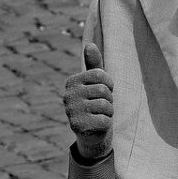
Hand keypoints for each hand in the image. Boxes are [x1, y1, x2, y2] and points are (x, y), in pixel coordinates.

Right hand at [63, 42, 113, 160]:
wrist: (91, 134)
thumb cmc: (95, 104)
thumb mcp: (96, 83)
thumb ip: (94, 64)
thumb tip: (89, 44)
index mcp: (71, 82)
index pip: (100, 75)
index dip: (109, 84)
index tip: (105, 92)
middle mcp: (68, 96)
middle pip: (103, 90)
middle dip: (109, 100)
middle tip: (102, 107)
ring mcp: (71, 112)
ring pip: (105, 105)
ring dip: (109, 112)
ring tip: (101, 115)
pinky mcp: (78, 127)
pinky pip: (105, 120)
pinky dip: (107, 124)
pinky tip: (98, 125)